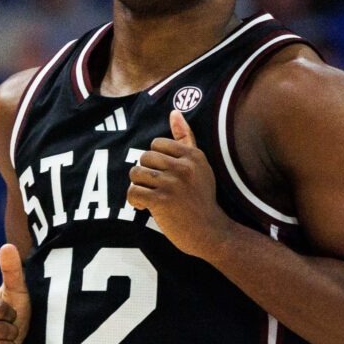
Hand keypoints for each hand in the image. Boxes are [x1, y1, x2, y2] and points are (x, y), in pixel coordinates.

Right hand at [0, 242, 28, 343]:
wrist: (15, 336)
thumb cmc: (15, 309)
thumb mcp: (17, 289)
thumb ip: (12, 269)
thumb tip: (8, 246)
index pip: (0, 311)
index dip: (12, 314)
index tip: (11, 313)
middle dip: (12, 332)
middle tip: (11, 330)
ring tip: (7, 342)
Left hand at [126, 111, 233, 260]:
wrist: (210, 232)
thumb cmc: (201, 198)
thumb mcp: (199, 166)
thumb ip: (185, 138)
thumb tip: (174, 111)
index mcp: (192, 155)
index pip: (156, 144)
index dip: (155, 161)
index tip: (163, 175)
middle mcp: (183, 167)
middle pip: (144, 157)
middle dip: (145, 173)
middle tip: (155, 188)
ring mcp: (172, 184)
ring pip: (136, 174)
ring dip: (139, 187)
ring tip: (150, 197)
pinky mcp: (161, 201)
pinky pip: (133, 192)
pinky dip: (135, 201)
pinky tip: (144, 207)